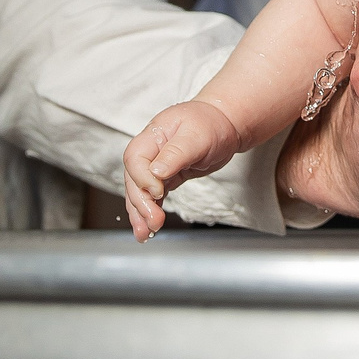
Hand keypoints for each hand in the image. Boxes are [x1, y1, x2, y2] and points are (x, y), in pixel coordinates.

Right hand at [121, 100, 241, 240]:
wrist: (225, 124)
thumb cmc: (211, 124)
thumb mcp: (197, 135)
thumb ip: (176, 153)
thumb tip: (156, 173)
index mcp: (153, 135)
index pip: (135, 159)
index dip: (142, 178)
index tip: (158, 191)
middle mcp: (150, 150)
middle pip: (134, 179)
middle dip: (141, 203)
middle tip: (153, 222)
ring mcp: (156, 165)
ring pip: (140, 191)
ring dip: (140, 213)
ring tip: (144, 234)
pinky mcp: (165, 177)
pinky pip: (152, 196)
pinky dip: (149, 211)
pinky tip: (148, 226)